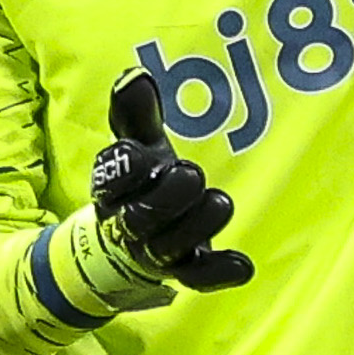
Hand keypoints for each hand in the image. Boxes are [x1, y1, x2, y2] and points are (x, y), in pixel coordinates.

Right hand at [92, 66, 253, 288]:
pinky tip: (243, 264)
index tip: (146, 152)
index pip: (111, 180)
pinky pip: (199, 279)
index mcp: (112, 192)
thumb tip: (133, 75)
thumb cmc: (142, 182)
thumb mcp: (140, 145)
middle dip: (168, 196)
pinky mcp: (185, 272)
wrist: (133, 240)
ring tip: (220, 202)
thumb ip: (136, 113)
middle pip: (141, 219)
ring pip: (170, 248)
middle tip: (192, 173)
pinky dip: (220, 273)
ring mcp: (157, 253)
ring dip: (197, 226)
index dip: (128, 168)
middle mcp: (129, 226)